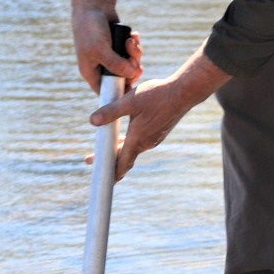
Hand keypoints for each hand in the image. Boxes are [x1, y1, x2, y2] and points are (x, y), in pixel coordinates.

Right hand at [70, 0, 141, 92]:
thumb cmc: (90, 27)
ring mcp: (112, 57)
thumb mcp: (99, 48)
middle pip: (123, 79)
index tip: (132, 87)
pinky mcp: (120, 48)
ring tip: (131, 41)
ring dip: (135, 54)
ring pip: (130, 65)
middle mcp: (102, 67)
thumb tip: (132, 75)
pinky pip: (133, 53)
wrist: (94, 5)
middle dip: (131, 69)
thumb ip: (115, 64)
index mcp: (92, 73)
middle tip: (134, 60)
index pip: (106, 91)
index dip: (119, 92)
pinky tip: (133, 36)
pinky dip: (135, 45)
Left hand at [90, 49, 230, 180]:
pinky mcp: (159, 131)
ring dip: (119, 147)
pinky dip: (129, 139)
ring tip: (106, 143)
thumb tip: (92, 121)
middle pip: (124, 156)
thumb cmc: (158, 95)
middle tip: (89, 159)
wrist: (184, 92)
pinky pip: (140, 139)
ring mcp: (154, 138)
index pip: (122, 164)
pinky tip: (126, 130)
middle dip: (108, 157)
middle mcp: (147, 143)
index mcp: (138, 139)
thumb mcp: (130, 101)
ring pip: (132, 146)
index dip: (112, 174)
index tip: (103, 181)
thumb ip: (111, 111)